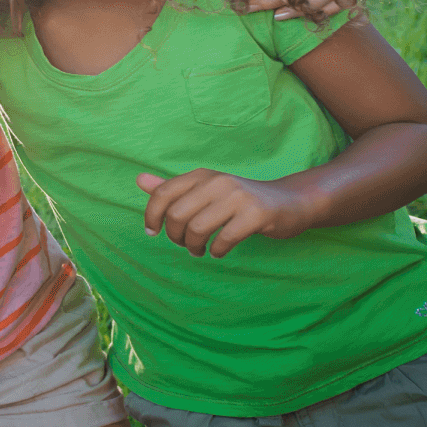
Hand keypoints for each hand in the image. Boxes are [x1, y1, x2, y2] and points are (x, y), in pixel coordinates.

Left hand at [137, 169, 314, 257]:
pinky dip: (217, 251)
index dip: (151, 215)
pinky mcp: (257, 214)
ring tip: (200, 250)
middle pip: (178, 214)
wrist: (288, 202)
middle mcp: (217, 181)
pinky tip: (219, 251)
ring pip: (198, 228)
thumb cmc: (239, 200)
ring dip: (194, 247)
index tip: (152, 232)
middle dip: (176, 236)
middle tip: (185, 245)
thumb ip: (173, 188)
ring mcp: (238, 196)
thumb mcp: (205, 190)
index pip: (163, 193)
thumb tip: (138, 180)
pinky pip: (225, 239)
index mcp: (201, 175)